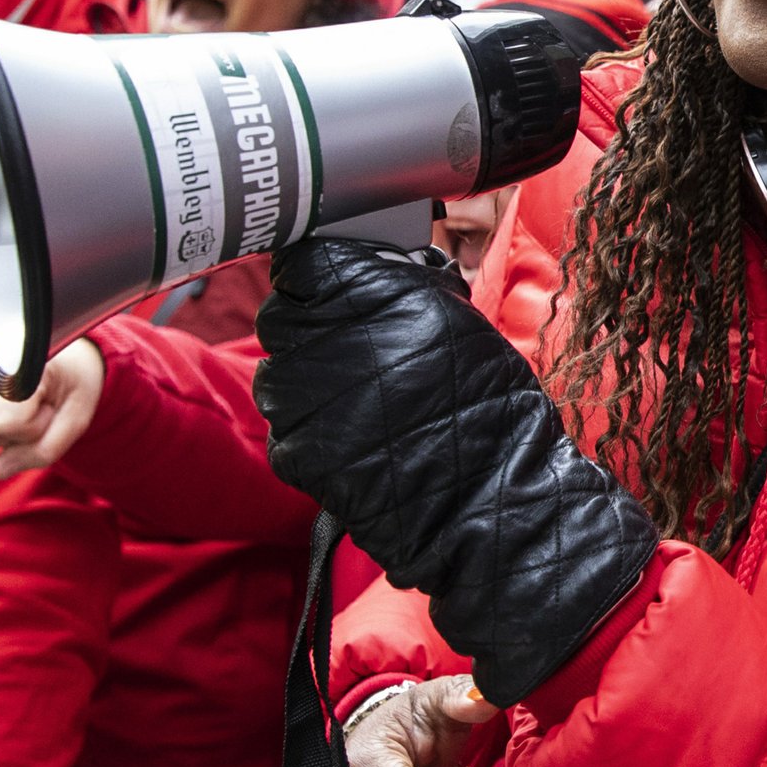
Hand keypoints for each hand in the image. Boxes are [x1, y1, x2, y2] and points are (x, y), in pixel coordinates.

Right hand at [0, 340, 102, 478]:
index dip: (32, 430)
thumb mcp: (76, 421)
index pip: (4, 423)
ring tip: (18, 410)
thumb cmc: (73, 388)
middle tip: (34, 411)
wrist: (67, 359)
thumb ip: (43, 451)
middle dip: (11, 436)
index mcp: (22, 363)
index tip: (50, 409)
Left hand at [255, 240, 658, 704]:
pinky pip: (285, 429)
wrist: (489, 502)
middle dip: (306, 330)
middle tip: (348, 354)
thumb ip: (403, 290)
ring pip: (276, 375)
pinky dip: (310, 434)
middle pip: (280, 316)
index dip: (316, 279)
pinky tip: (354, 442)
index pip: (307, 265)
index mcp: (377, 297)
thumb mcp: (459, 324)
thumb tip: (365, 268)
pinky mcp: (297, 450)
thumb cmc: (489, 411)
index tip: (329, 293)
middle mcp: (332, 340)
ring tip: (358, 406)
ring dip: (305, 386)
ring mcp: (307, 399)